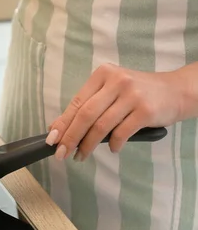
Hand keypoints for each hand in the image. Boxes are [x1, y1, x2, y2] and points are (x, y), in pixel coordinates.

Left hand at [46, 63, 186, 160]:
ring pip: (101, 126)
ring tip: (81, 156)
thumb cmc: (138, 93)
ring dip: (88, 145)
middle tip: (61, 153)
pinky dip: (114, 144)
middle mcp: (116, 81)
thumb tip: (59, 127)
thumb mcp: (112, 91)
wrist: (177, 91)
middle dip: (70, 137)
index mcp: (103, 74)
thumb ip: (89, 105)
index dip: (62, 123)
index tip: (51, 139)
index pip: (77, 102)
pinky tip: (112, 149)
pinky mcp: (145, 111)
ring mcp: (132, 95)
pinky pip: (121, 133)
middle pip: (85, 114)